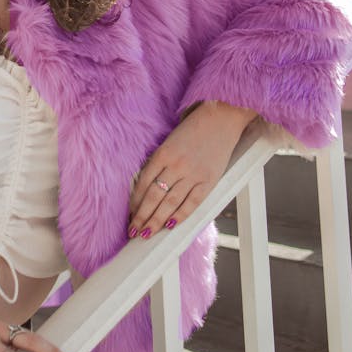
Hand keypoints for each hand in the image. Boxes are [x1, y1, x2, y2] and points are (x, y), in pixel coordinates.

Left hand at [128, 100, 256, 238]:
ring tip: (147, 234)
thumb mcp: (170, 140)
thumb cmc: (194, 127)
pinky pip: (192, 203)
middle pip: (153, 197)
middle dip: (141, 217)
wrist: (222, 117)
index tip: (129, 215)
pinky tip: (170, 227)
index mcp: (163, 153)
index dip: (134, 202)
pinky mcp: (209, 179)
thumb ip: (160, 161)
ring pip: (170, 203)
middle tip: (133, 231)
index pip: (143, 183)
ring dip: (156, 221)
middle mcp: (176, 165)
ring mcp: (193, 174)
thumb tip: (147, 186)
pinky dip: (180, 216)